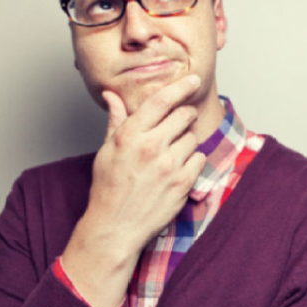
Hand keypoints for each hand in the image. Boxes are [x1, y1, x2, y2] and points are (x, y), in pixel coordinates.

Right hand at [60, 74, 206, 306]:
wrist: (115, 227)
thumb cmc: (108, 188)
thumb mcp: (106, 151)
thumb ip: (116, 120)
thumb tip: (111, 94)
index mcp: (130, 135)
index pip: (161, 100)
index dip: (181, 86)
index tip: (193, 79)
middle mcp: (151, 147)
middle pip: (183, 115)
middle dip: (184, 116)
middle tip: (177, 126)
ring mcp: (169, 166)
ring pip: (192, 138)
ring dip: (186, 142)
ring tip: (170, 155)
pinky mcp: (182, 183)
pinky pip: (199, 159)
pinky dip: (192, 161)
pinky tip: (177, 170)